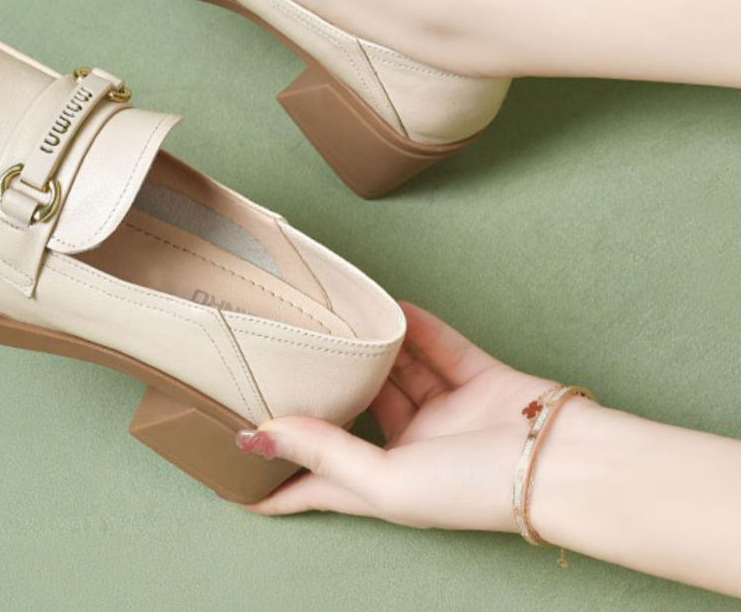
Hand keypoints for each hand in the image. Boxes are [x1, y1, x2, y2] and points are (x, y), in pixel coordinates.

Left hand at [239, 301, 555, 531]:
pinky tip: (389, 306)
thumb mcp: (388, 479)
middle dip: (324, 392)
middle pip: (353, 417)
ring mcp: (445, 411)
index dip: (274, 483)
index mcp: (384, 483)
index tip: (230, 473)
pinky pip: (436, 346)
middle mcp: (410, 448)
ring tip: (331, 322)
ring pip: (395, 374)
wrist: (562, 461)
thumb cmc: (475, 487)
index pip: (314, 484)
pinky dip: (415, 327)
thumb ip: (324, 451)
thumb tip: (257, 437)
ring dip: (369, 352)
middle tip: (283, 359)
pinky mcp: (474, 379)